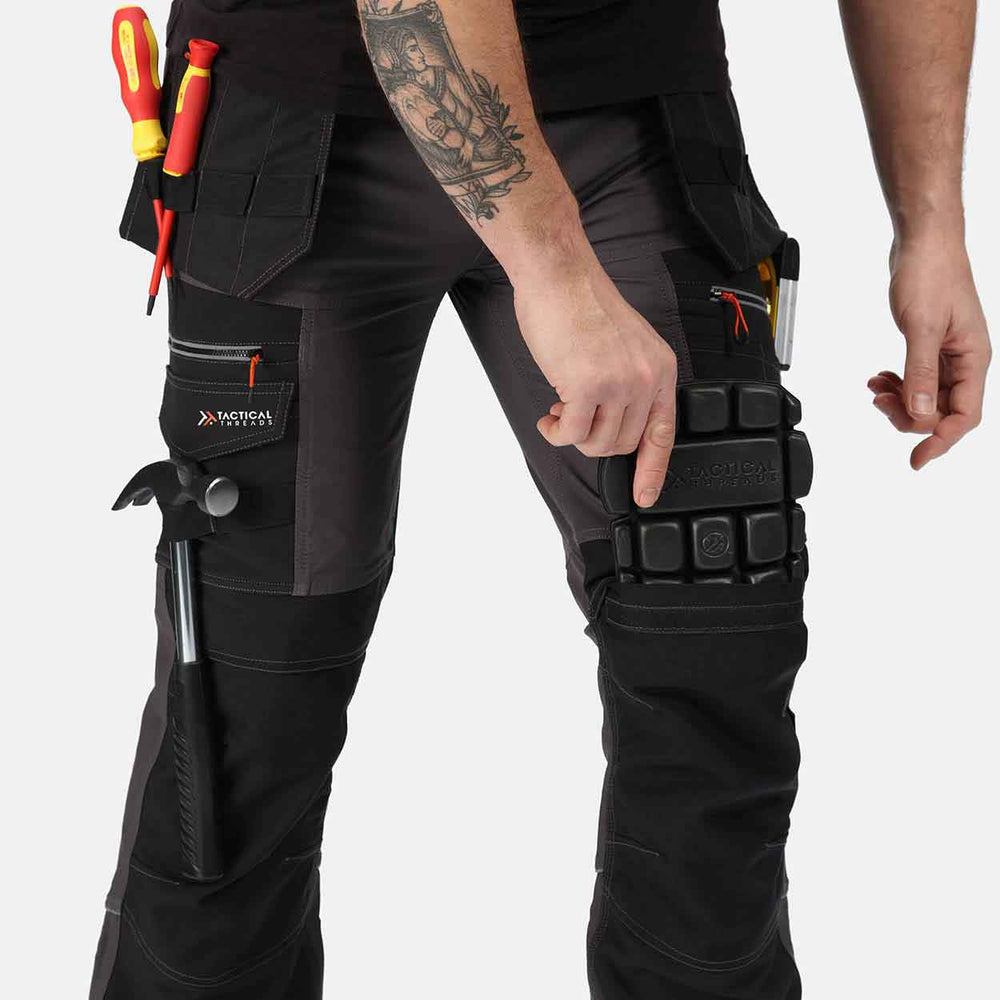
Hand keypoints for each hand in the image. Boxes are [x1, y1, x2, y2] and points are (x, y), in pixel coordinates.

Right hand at [513, 257, 677, 507]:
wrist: (558, 275)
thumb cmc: (581, 304)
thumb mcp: (623, 345)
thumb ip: (625, 383)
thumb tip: (607, 421)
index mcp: (659, 368)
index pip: (663, 432)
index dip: (653, 469)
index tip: (646, 495)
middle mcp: (645, 377)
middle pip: (622, 442)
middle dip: (593, 440)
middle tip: (572, 420)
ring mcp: (619, 382)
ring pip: (597, 443)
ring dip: (573, 437)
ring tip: (559, 415)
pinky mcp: (588, 385)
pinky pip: (571, 434)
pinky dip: (555, 433)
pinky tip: (549, 418)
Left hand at [868, 234, 990, 469]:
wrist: (923, 242)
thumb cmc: (931, 273)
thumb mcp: (921, 328)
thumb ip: (920, 374)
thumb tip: (919, 414)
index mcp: (974, 359)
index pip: (964, 416)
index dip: (940, 441)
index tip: (916, 459)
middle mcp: (966, 360)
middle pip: (941, 411)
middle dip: (909, 414)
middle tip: (880, 403)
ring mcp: (949, 353)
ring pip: (926, 396)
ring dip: (900, 399)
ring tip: (876, 389)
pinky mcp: (932, 345)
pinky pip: (917, 378)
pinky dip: (898, 383)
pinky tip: (879, 378)